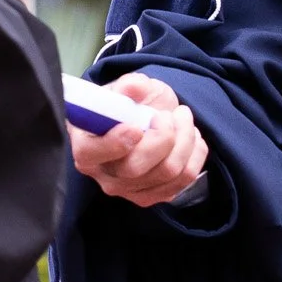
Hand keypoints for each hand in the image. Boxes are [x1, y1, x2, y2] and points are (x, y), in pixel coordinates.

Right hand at [70, 72, 208, 207]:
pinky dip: (195, 153)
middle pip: (135, 168)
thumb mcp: (128, 87)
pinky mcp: (154, 195)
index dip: (114, 143)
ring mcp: (129, 189)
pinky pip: (184, 179)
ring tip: (182, 117)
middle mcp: (103, 174)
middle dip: (162, 136)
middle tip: (168, 114)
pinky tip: (190, 137)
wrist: (146, 121)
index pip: (90, 153)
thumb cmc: (129, 105)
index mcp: (86, 145)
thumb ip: (130, 85)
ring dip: (185, 139)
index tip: (136, 127)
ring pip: (167, 173)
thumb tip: (134, 87)